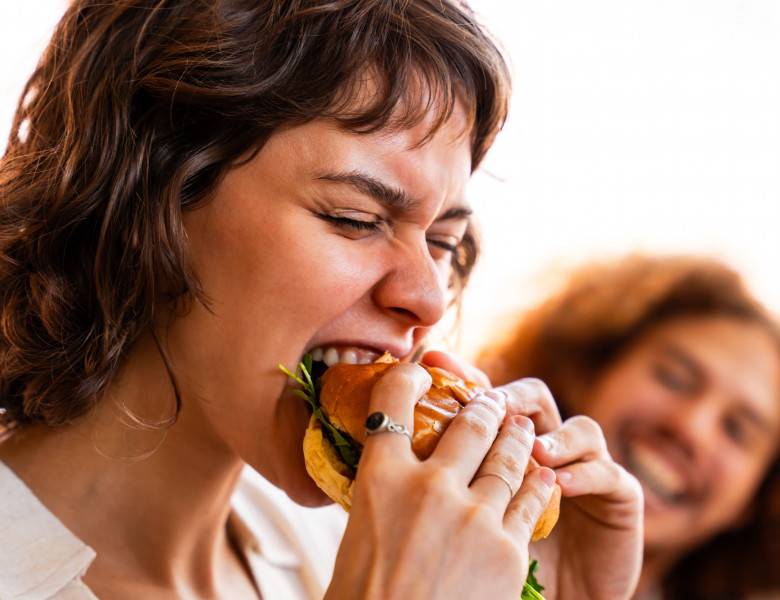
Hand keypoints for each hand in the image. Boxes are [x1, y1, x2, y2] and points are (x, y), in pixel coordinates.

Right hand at [326, 363, 557, 599]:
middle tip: (491, 402)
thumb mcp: (360, 533)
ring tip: (522, 426)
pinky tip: (542, 474)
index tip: (420, 369)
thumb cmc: (366, 595)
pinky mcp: (508, 547)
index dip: (408, 375)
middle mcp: (428, 485)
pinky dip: (536, 482)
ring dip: (516, 437)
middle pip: (467, 424)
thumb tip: (399, 473)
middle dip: (483, 406)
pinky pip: (529, 500)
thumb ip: (385, 495)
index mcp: (380, 479)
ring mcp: (472, 515)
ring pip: (506, 456)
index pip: (391, 402)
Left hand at [424, 357, 642, 599]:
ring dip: (555, 434)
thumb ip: (433, 487)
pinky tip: (560, 485)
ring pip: (580, 427)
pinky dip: (584, 474)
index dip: (461, 376)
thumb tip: (371, 456)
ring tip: (534, 451)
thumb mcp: (460, 527)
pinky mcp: (618, 497)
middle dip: (508, 398)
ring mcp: (583, 470)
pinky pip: (607, 473)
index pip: (484, 400)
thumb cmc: (494, 571)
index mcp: (504, 450)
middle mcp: (544, 450)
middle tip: (490, 405)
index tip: (432, 360)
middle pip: (531, 401)